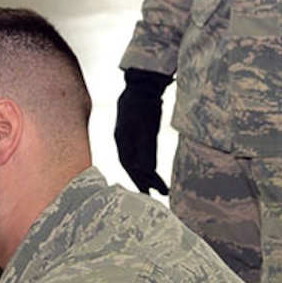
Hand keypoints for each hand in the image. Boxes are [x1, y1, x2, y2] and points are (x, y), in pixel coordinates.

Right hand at [113, 69, 172, 195]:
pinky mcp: (138, 132)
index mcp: (122, 142)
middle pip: (133, 167)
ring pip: (137, 160)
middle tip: (157, 197)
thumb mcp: (146, 128)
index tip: (150, 194)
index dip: (140, 181)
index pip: (130, 167)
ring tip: (159, 188)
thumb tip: (146, 173)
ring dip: (147, 175)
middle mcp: (124, 142)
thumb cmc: (143, 104)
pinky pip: (142, 153)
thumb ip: (146, 150)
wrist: (143, 85)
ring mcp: (130, 136)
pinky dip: (148, 163)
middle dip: (144, 182)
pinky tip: (153, 170)